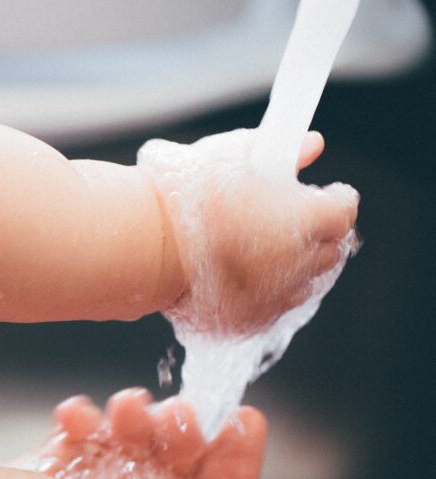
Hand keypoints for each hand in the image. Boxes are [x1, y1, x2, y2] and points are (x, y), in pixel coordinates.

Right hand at [138, 129, 358, 333]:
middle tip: (285, 217)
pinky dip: (262, 291)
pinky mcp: (246, 323)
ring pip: (302, 283)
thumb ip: (282, 150)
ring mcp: (273, 299)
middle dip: (316, 233)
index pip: (344, 210)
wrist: (143, 245)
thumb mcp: (233, 154)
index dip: (333, 198)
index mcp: (305, 219)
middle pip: (329, 250)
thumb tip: (310, 146)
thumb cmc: (186, 195)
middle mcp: (299, 264)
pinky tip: (236, 272)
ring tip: (259, 247)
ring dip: (292, 265)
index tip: (319, 192)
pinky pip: (268, 307)